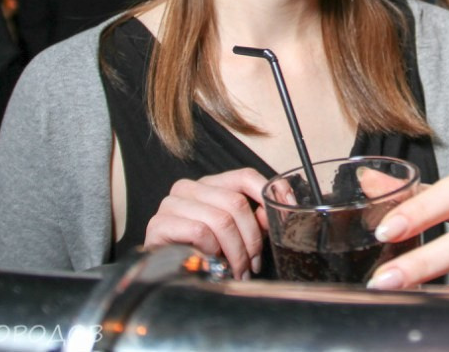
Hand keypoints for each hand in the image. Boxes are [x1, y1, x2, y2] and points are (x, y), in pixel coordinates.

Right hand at [143, 168, 269, 279]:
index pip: (245, 176)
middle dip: (251, 238)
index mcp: (210, 185)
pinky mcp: (160, 223)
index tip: (288, 209)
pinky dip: (211, 250)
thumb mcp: (234, 235)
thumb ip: (253, 221)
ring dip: (235, 252)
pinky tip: (210, 261)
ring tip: (237, 270)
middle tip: (253, 264)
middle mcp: (189, 187)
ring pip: (221, 219)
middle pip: (236, 202)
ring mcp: (172, 203)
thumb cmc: (201, 253)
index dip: (270, 191)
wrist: (163, 273)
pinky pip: (199, 232)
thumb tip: (273, 216)